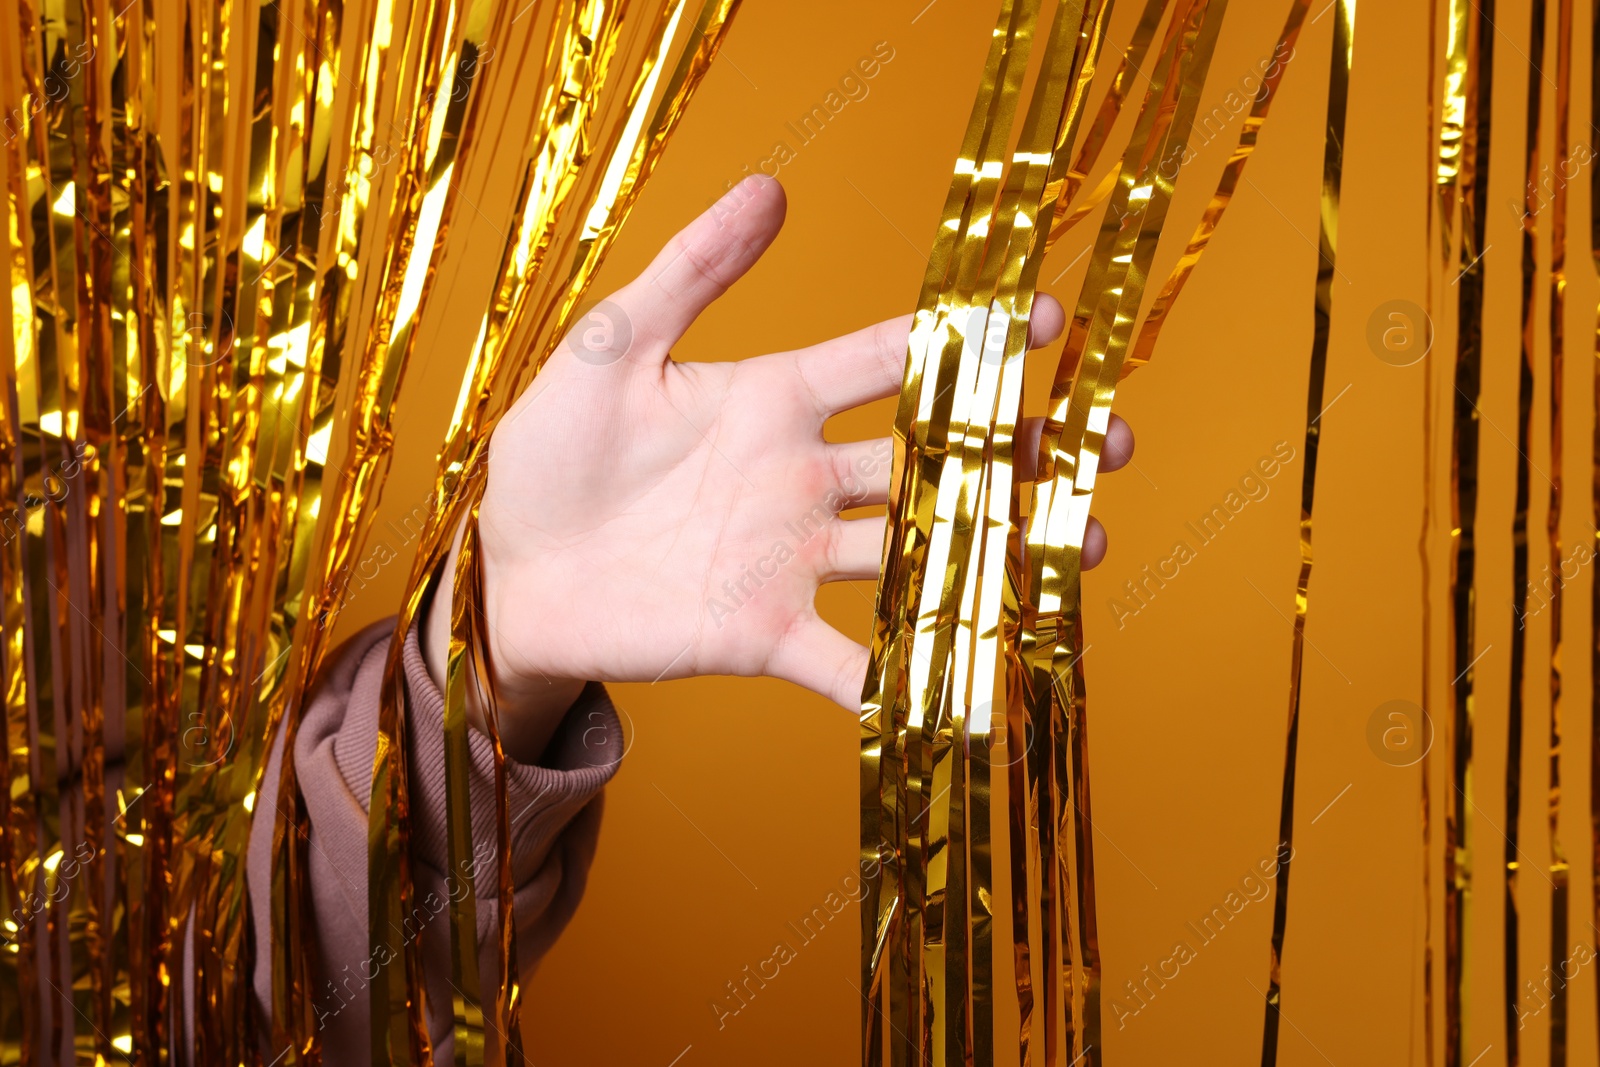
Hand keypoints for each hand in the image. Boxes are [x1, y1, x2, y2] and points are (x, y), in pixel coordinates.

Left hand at [423, 175, 1134, 761]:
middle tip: (1104, 444)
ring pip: (916, 551)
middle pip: (933, 457)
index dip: (967, 337)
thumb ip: (692, 272)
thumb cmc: (554, 452)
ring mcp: (791, 559)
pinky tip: (964, 696)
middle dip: (1020, 450)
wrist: (512, 568)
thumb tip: (771, 185)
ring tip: (1082, 549)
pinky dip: (900, 684)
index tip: (1050, 318)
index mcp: (774, 400)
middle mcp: (802, 477)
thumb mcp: (613, 347)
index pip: (890, 358)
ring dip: (999, 553)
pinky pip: (845, 661)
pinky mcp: (763, 632)